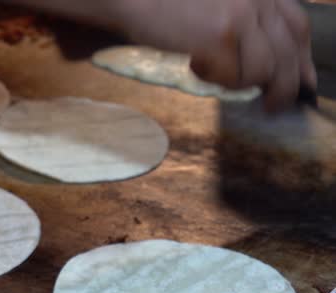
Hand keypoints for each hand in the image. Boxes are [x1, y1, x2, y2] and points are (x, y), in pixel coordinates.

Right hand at [122, 0, 315, 110]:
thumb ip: (247, 24)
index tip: (299, 81)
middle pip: (288, 53)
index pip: (297, 27)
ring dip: (241, 83)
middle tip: (272, 107)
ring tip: (217, 76)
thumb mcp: (218, 6)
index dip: (301, 59)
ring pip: (264, 70)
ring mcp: (240, 17)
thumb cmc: (167, 4)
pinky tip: (195, 65)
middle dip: (283, 87)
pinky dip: (217, 80)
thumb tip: (271, 68)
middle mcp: (257, 1)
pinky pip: (234, 76)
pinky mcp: (220, 36)